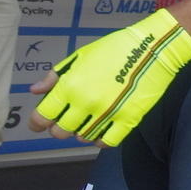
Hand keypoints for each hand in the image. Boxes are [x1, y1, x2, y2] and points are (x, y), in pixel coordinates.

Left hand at [28, 9, 190, 145]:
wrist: (154, 48)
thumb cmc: (115, 47)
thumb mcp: (80, 55)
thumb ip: (55, 76)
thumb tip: (35, 91)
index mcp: (70, 86)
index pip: (42, 116)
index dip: (36, 123)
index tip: (39, 123)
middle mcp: (85, 103)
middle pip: (60, 132)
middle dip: (59, 127)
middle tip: (68, 118)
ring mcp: (107, 114)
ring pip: (82, 138)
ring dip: (80, 132)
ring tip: (87, 120)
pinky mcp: (128, 119)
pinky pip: (107, 142)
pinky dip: (100, 140)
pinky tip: (102, 130)